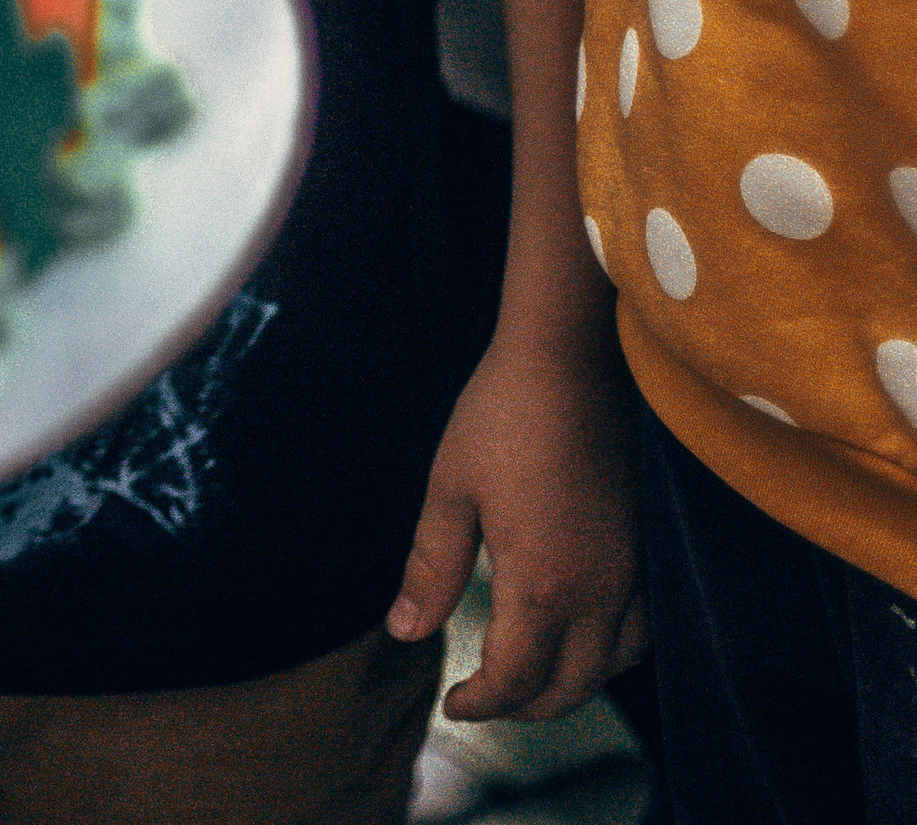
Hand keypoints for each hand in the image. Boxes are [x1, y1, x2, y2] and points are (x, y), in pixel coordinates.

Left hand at [387, 327, 644, 720]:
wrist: (576, 353)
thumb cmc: (505, 412)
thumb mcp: (451, 487)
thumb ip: (430, 568)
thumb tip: (404, 632)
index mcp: (542, 584)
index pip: (515, 680)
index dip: (480, 705)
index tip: (453, 704)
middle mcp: (600, 593)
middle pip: (570, 688)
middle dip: (524, 707)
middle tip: (485, 697)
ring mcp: (637, 573)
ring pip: (614, 666)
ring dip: (572, 684)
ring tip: (530, 673)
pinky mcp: (654, 548)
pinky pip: (644, 631)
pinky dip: (612, 653)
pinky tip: (586, 633)